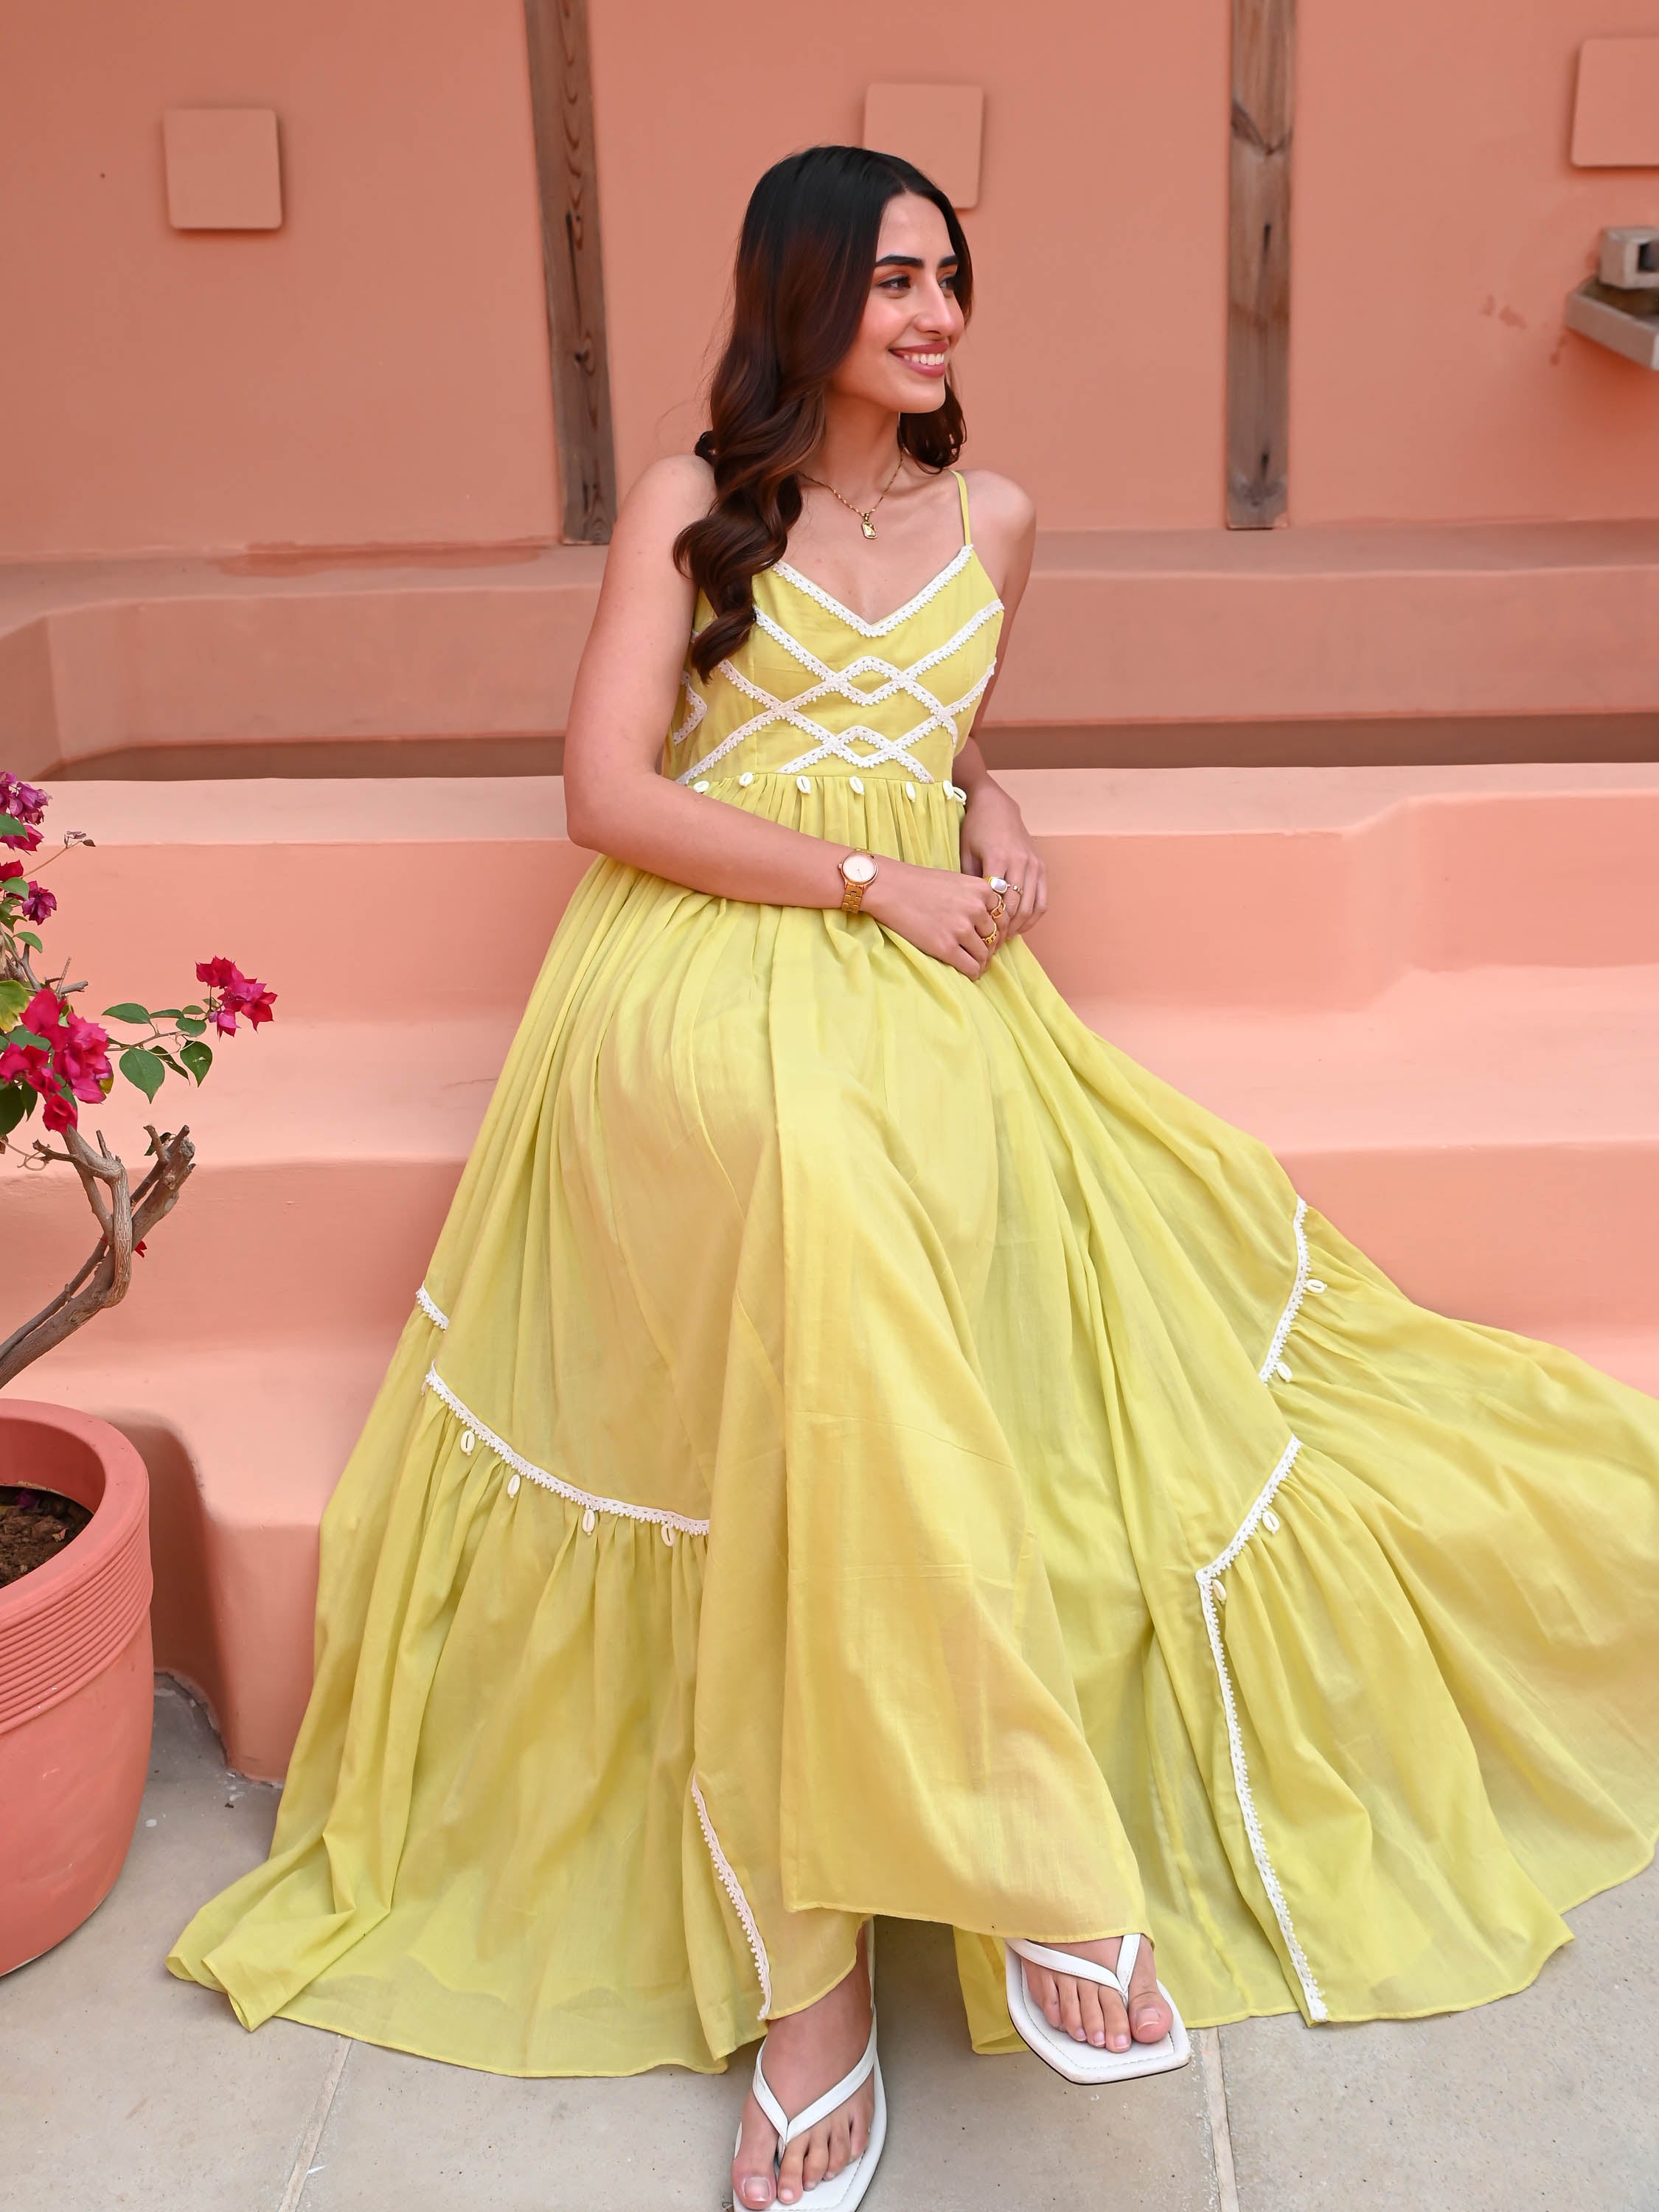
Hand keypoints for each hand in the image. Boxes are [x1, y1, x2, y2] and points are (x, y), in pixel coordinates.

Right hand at [861, 857, 1003, 978]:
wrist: (889, 888)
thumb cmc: (919, 884)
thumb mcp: (957, 881)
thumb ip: (975, 898)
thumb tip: (988, 922)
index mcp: (981, 890)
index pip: (1003, 916)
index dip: (998, 929)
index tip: (989, 937)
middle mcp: (976, 908)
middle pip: (995, 936)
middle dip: (989, 946)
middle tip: (981, 952)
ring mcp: (961, 928)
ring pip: (985, 954)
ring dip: (981, 961)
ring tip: (974, 963)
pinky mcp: (946, 947)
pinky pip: (971, 967)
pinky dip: (973, 972)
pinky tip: (969, 972)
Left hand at [959, 780, 1046, 938]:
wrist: (997, 806)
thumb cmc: (976, 829)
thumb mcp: (965, 853)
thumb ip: (971, 882)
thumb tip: (972, 913)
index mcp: (998, 858)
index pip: (997, 900)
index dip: (991, 923)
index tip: (981, 938)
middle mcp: (1020, 862)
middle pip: (1015, 907)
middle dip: (1004, 929)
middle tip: (991, 945)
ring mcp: (1034, 865)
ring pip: (1031, 906)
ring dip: (1018, 926)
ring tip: (1004, 938)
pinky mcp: (1041, 867)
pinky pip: (1042, 900)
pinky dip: (1033, 917)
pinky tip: (1021, 927)